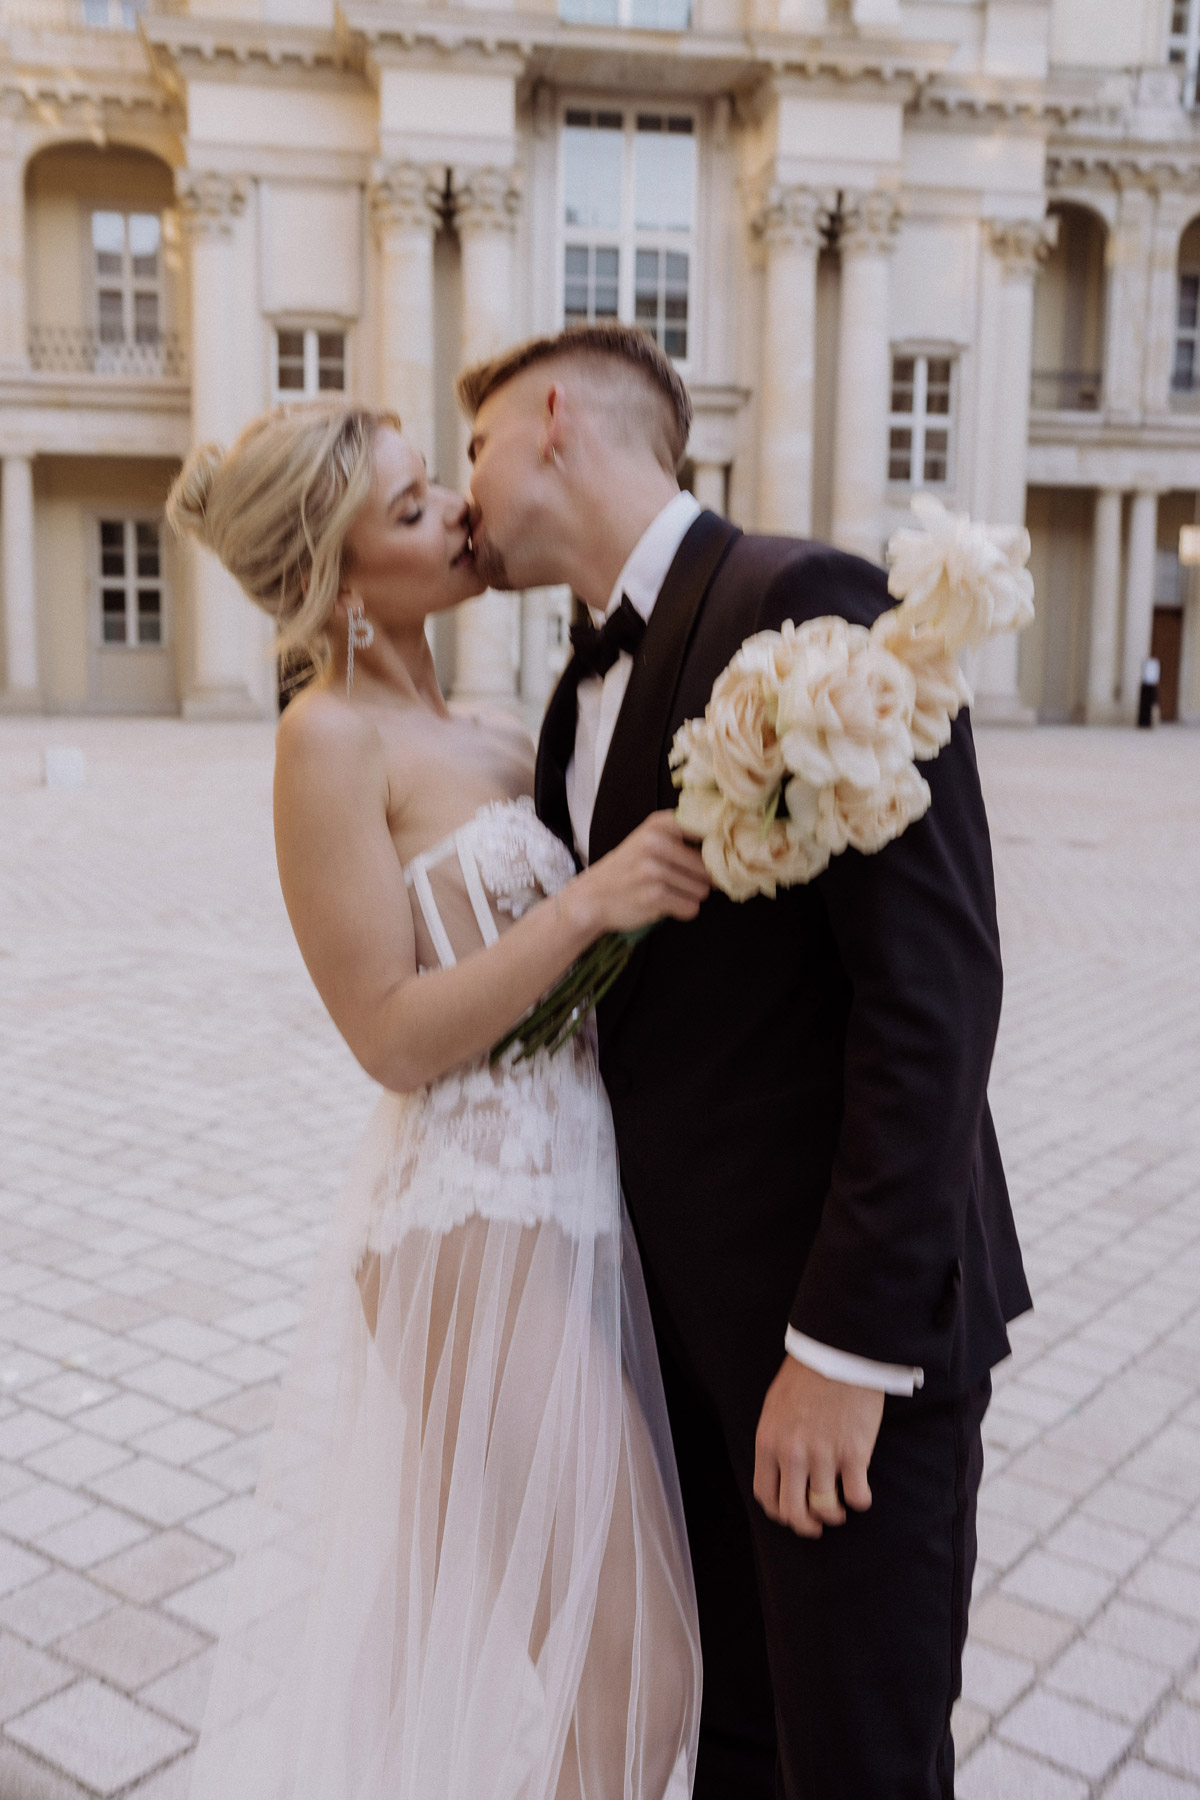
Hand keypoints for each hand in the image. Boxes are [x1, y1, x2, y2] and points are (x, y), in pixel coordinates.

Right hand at [573, 811, 709, 935]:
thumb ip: (682, 836)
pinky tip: (663, 904)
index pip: (708, 829)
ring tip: (667, 892)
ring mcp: (654, 870)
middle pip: (708, 867)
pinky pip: (691, 907)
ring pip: (702, 889)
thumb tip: (729, 849)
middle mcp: (655, 843)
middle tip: (678, 881)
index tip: (718, 855)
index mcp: (658, 824)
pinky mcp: (654, 896)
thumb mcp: (648, 839)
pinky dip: (681, 910)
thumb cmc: (628, 869)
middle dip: (701, 879)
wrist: (592, 897)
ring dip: (690, 896)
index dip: (718, 847)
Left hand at [753, 1356, 884, 1538]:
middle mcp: (793, 1455)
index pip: (765, 1495)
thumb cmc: (806, 1376)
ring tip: (839, 1507)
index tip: (790, 1511)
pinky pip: (857, 1497)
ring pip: (825, 1510)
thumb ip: (774, 1441)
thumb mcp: (774, 1407)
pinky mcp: (854, 1453)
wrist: (838, 1352)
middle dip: (805, 1525)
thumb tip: (778, 1469)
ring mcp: (824, 1456)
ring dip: (833, 1514)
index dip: (779, 1511)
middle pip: (793, 1513)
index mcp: (768, 1443)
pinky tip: (859, 1491)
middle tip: (816, 1523)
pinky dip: (859, 1501)